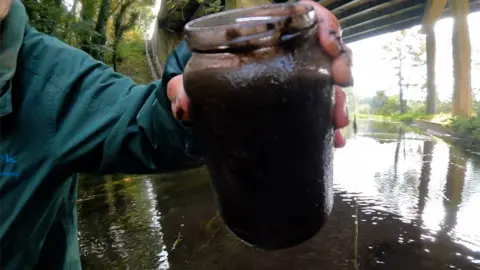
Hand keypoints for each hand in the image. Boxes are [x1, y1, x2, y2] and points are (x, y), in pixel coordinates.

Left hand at [167, 1, 352, 147]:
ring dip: (338, 99)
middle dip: (340, 64)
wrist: (207, 112)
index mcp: (264, 35)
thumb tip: (181, 103)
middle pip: (323, 48)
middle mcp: (285, 54)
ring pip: (327, 80)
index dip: (324, 23)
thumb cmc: (203, 85)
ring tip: (336, 123)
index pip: (302, 14)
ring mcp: (294, 79)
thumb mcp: (194, 84)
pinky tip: (334, 139)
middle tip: (342, 86)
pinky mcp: (296, 103)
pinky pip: (321, 107)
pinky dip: (330, 123)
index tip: (330, 45)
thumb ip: (185, 89)